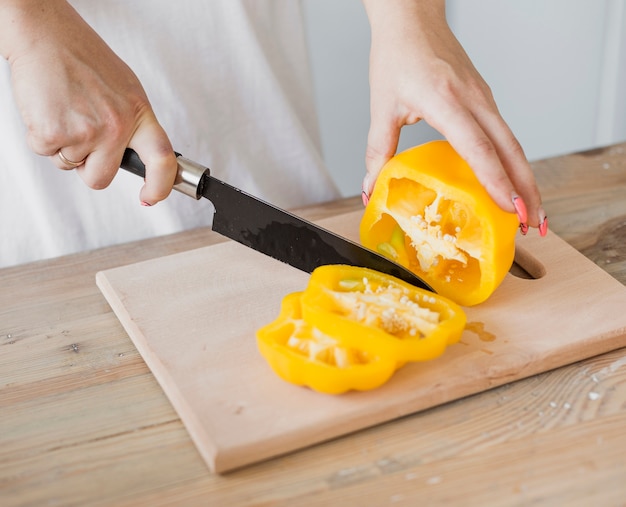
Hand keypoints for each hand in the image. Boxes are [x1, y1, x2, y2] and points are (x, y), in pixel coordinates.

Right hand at [0, 0, 175, 204]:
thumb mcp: (125, 90)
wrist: (46, 35)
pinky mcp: (54, 133)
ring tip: (66, 110)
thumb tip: (141, 157)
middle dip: (89, 168)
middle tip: (82, 136)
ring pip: (71, 166)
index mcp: (138, 115)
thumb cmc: (84, 60)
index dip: (160, 185)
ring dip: (65, 146)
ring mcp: (86, 132)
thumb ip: (133, 125)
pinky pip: (47, 154)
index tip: (151, 197)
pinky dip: (43, 137)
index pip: (162, 159)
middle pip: (102, 178)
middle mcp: (116, 126)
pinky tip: (49, 109)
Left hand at [361, 0, 545, 233]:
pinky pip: (504, 135)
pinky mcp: (484, 98)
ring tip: (531, 212)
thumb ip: (377, 152)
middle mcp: (473, 99)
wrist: (412, 18)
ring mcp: (483, 98)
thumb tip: (370, 189)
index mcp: (445, 100)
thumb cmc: (397, 56)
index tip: (511, 209)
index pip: (478, 148)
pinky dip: (513, 162)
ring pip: (513, 143)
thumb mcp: (382, 107)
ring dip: (525, 178)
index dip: (496, 181)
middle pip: (511, 150)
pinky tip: (511, 183)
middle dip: (527, 189)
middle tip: (534, 224)